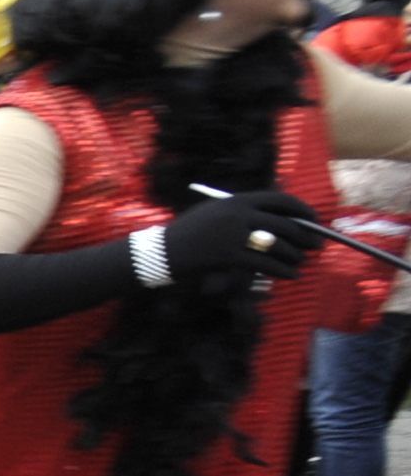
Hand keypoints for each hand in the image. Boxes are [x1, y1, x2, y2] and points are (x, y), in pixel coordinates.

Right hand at [161, 191, 327, 278]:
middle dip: (306, 236)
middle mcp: (238, 214)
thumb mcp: (216, 213)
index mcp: (237, 200)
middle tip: (317, 246)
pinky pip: (265, 264)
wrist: (160, 252)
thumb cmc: (189, 234)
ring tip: (301, 262)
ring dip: (295, 255)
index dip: (303, 210)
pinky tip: (292, 275)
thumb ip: (244, 213)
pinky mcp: (228, 256)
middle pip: (285, 224)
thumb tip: (282, 220)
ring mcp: (233, 235)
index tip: (315, 220)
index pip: (281, 200)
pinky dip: (283, 271)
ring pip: (277, 245)